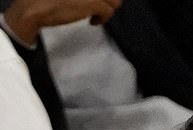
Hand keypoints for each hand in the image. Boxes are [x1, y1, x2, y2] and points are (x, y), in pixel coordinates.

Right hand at [4, 0, 121, 44]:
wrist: (35, 5)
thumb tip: (94, 0)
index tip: (97, 2)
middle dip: (107, 1)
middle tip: (97, 8)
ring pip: (114, 0)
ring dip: (107, 9)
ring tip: (95, 14)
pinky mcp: (93, 1)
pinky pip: (109, 11)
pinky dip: (103, 19)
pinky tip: (92, 22)